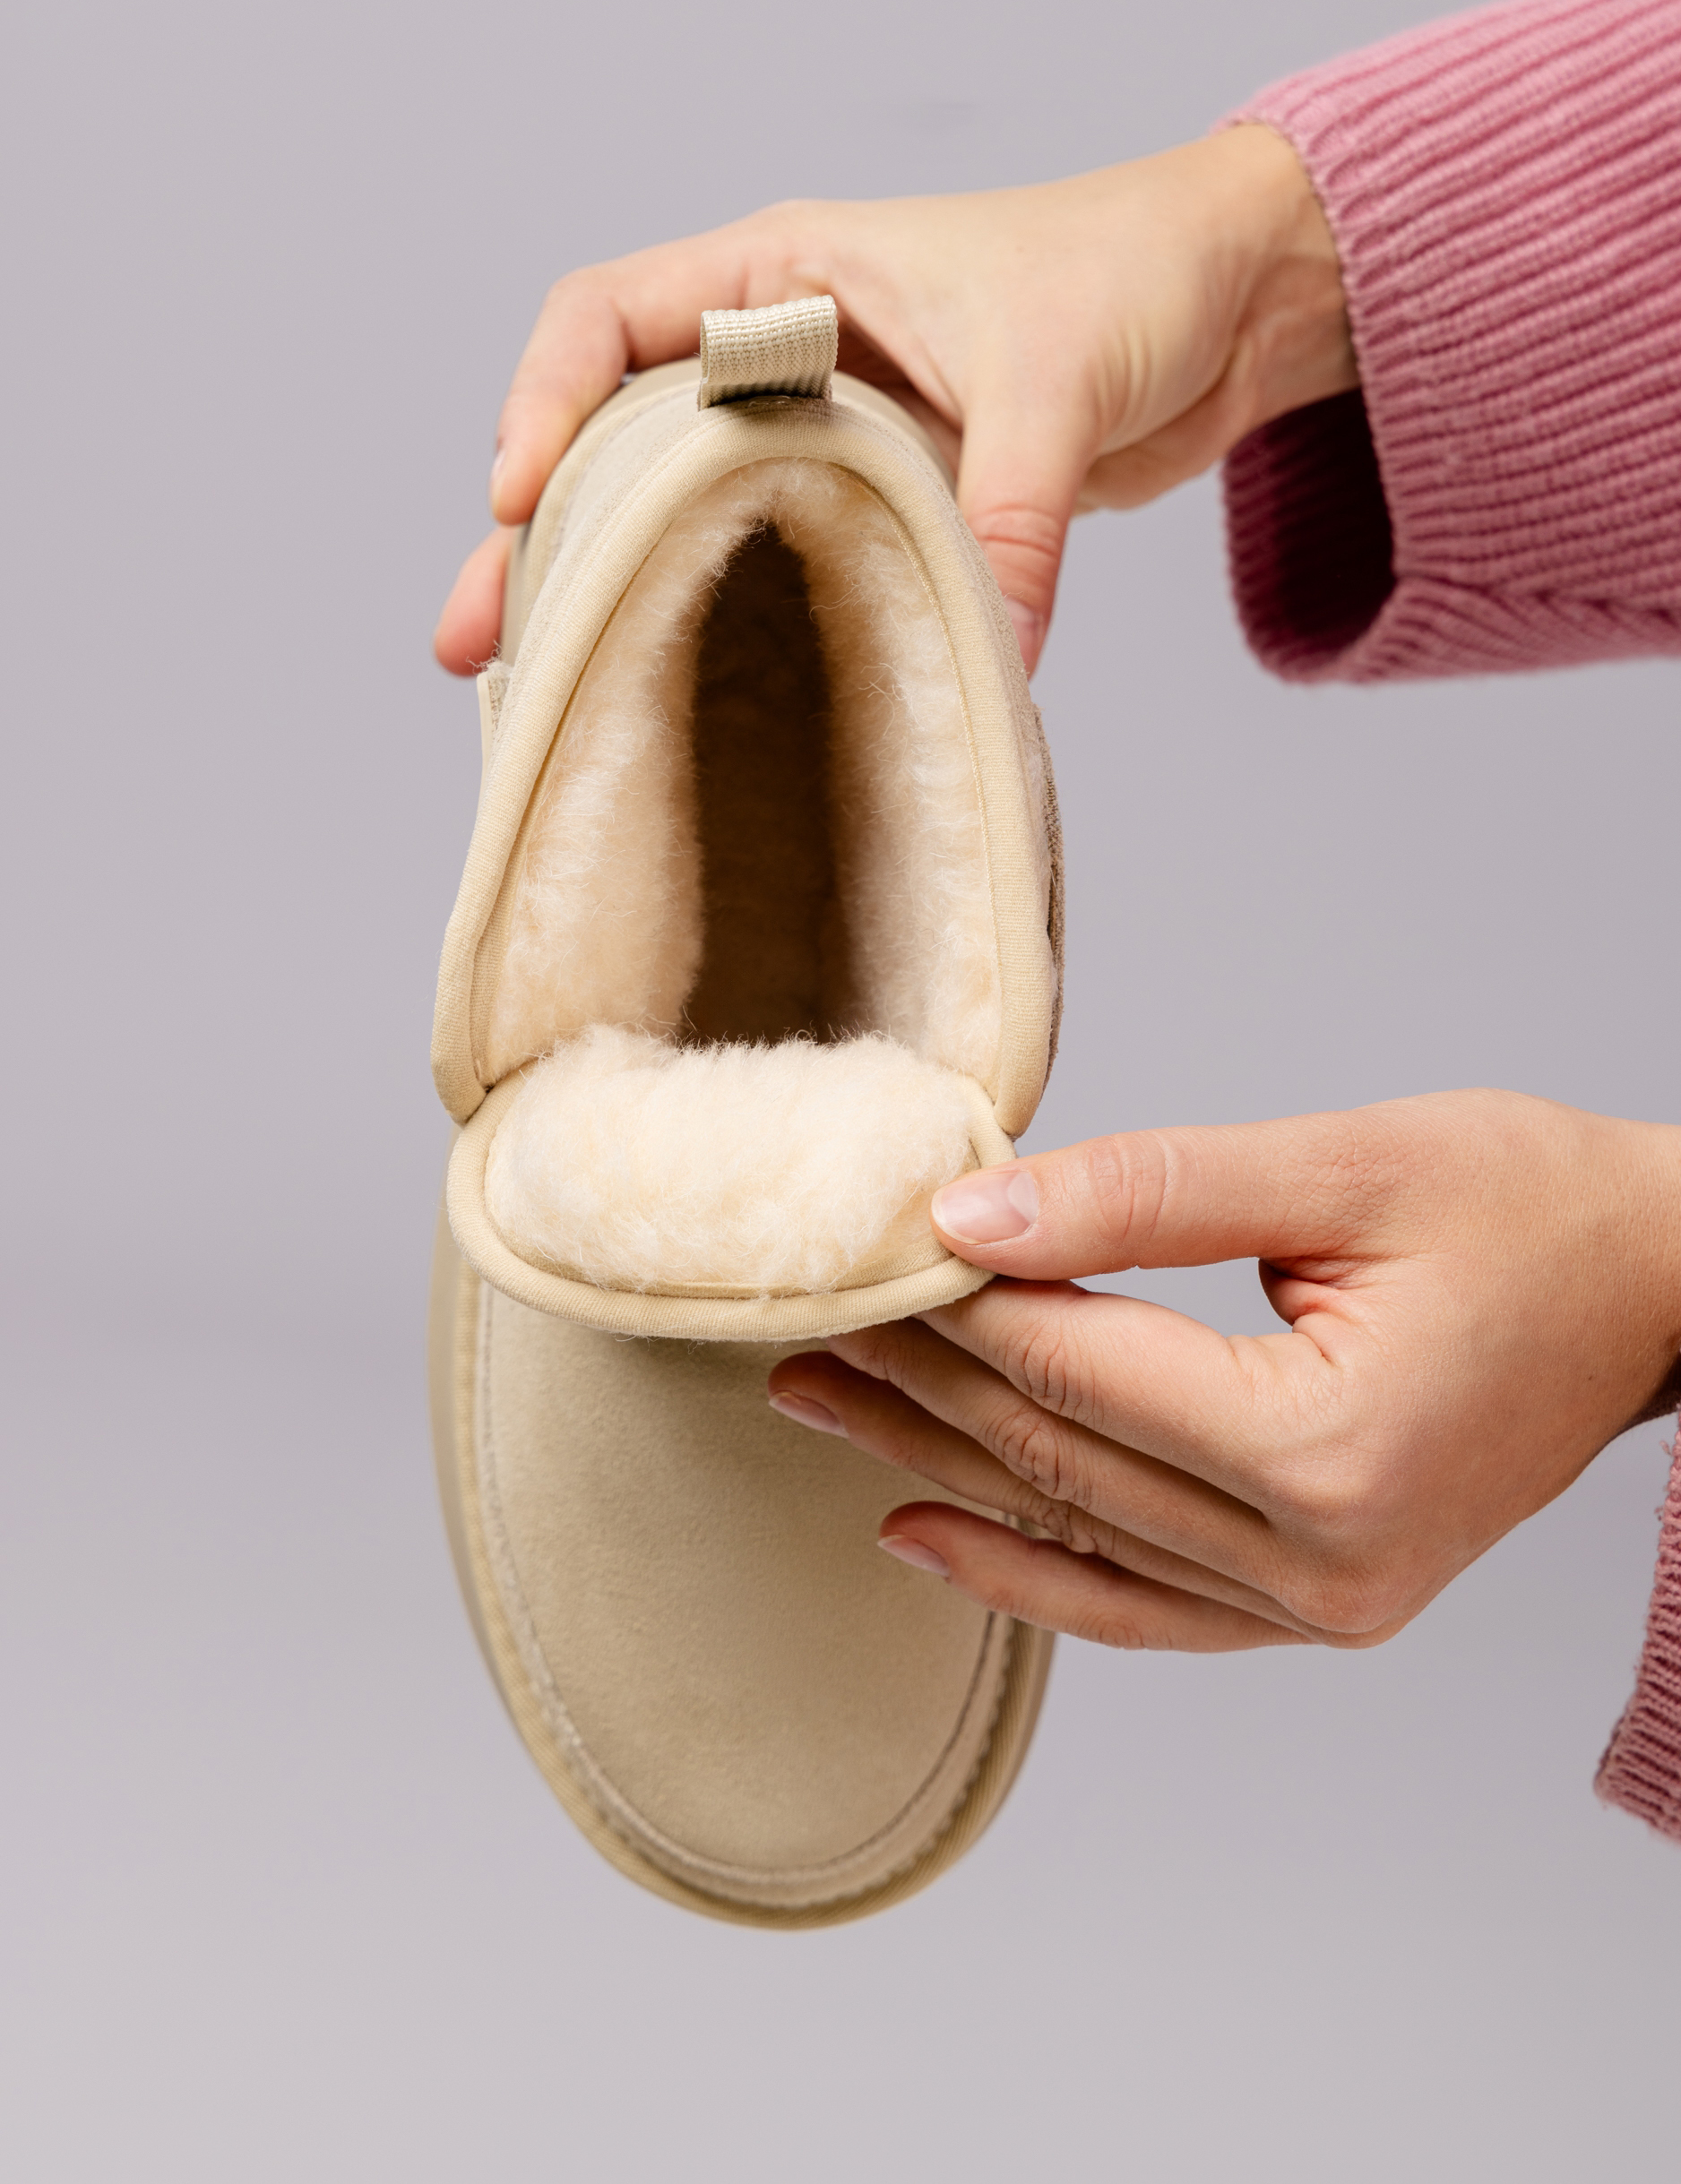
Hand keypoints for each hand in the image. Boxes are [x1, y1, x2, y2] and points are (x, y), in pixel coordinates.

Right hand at [435, 127, 1353, 678]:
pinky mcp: (875, 503)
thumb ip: (1008, 521)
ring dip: (610, 594)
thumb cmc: (1134, 273)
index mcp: (789, 270)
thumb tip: (986, 664)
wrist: (1233, 303)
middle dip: (542, 540)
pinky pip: (773, 563)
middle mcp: (783, 351)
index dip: (547, 406)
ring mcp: (823, 435)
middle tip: (481, 643)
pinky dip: (726, 619)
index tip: (521, 503)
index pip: (611, 318)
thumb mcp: (1057, 389)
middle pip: (615, 440)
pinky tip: (685, 690)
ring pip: (679, 513)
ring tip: (544, 693)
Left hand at [768, 1092, 1680, 1650]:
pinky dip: (1032, 1571)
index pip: (1076, 1365)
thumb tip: (971, 1211)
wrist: (1662, 1292)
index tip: (859, 1249)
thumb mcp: (1343, 1165)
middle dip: (916, 1385)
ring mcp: (1324, 1605)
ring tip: (820, 1411)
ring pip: (1081, 1537)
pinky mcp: (1325, 1606)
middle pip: (1059, 1457)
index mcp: (1326, 1446)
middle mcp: (1321, 1558)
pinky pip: (1144, 1607)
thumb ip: (1147, 1191)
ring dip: (939, 1470)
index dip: (952, 1304)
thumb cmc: (1533, 1208)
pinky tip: (926, 1532)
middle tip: (797, 1329)